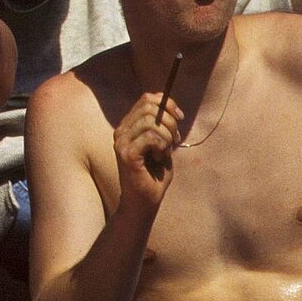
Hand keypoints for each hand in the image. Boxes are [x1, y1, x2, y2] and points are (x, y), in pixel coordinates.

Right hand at [113, 91, 181, 216]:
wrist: (144, 202)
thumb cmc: (154, 175)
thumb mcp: (162, 145)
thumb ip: (162, 126)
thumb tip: (168, 104)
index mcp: (128, 125)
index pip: (146, 99)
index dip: (167, 104)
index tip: (179, 118)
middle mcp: (121, 130)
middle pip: (150, 107)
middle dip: (170, 121)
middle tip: (175, 140)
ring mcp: (121, 142)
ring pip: (152, 122)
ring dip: (167, 136)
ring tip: (166, 152)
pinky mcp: (126, 154)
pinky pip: (151, 137)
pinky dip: (163, 146)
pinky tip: (160, 158)